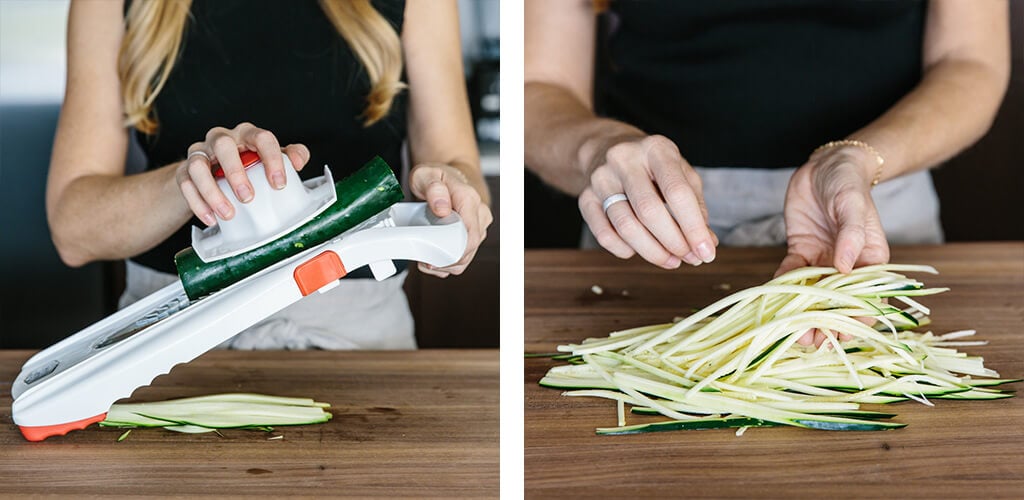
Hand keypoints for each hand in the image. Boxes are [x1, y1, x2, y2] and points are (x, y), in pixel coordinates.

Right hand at [176, 122, 309, 225]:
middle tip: (248, 197)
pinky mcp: (183, 171)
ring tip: (228, 214)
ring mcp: (200, 153)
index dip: (272, 159)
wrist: (212, 173)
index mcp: (247, 134)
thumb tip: (298, 161)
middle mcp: (221, 138)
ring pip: (198, 165)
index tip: (279, 184)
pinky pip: (185, 184)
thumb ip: (289, 156)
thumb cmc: (246, 164)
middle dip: (236, 172)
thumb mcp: (269, 159)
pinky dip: (198, 203)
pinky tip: (212, 219)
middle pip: (224, 145)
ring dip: (212, 191)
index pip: (261, 137)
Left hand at [410, 164, 492, 277]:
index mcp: (470, 199)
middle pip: (469, 250)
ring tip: (425, 258)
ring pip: (466, 258)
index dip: (453, 251)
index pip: (470, 234)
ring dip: (445, 264)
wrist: (447, 178)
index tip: (433, 258)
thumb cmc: (437, 178)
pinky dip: (447, 264)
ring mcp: (478, 228)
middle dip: (445, 261)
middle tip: (424, 260)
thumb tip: (442, 209)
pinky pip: (463, 259)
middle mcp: (479, 215)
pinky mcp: (473, 237)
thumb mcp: (426, 175)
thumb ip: (433, 188)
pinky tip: (433, 259)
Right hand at [577, 135, 717, 268]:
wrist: (607, 148)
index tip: (706, 252)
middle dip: (673, 242)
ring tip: (671, 261)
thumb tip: (706, 244)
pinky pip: (604, 234)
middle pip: (649, 211)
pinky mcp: (584, 198)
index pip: (677, 192)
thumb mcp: (681, 174)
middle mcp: (624, 159)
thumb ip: (695, 207)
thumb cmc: (653, 167)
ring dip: (653, 251)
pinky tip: (639, 250)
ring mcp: (600, 178)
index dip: (694, 227)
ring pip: (626, 226)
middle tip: (689, 259)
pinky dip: (625, 250)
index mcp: (655, 148)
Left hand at [778, 145, 889, 346]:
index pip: (867, 296)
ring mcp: (823, 260)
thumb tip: (846, 267)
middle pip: (837, 302)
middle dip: (825, 323)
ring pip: (812, 294)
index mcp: (870, 259)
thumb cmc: (848, 184)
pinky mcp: (801, 252)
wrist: (826, 166)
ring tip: (792, 334)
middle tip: (811, 341)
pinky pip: (791, 275)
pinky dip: (782, 289)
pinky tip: (774, 303)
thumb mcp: (852, 206)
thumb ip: (850, 235)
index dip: (856, 318)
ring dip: (802, 314)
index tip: (842, 335)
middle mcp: (847, 265)